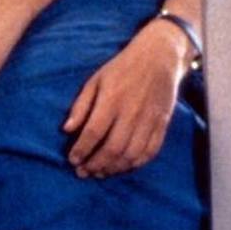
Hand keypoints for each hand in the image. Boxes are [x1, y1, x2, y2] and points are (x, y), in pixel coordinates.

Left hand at [62, 20, 192, 176]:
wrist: (159, 56)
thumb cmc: (122, 68)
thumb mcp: (95, 80)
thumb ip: (81, 106)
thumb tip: (67, 130)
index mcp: (112, 99)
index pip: (94, 132)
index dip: (82, 150)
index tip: (72, 160)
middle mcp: (132, 112)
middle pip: (113, 148)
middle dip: (95, 165)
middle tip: (83, 173)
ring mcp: (150, 120)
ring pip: (131, 154)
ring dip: (114, 169)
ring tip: (100, 173)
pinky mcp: (162, 124)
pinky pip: (150, 152)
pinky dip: (136, 164)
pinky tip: (122, 167)